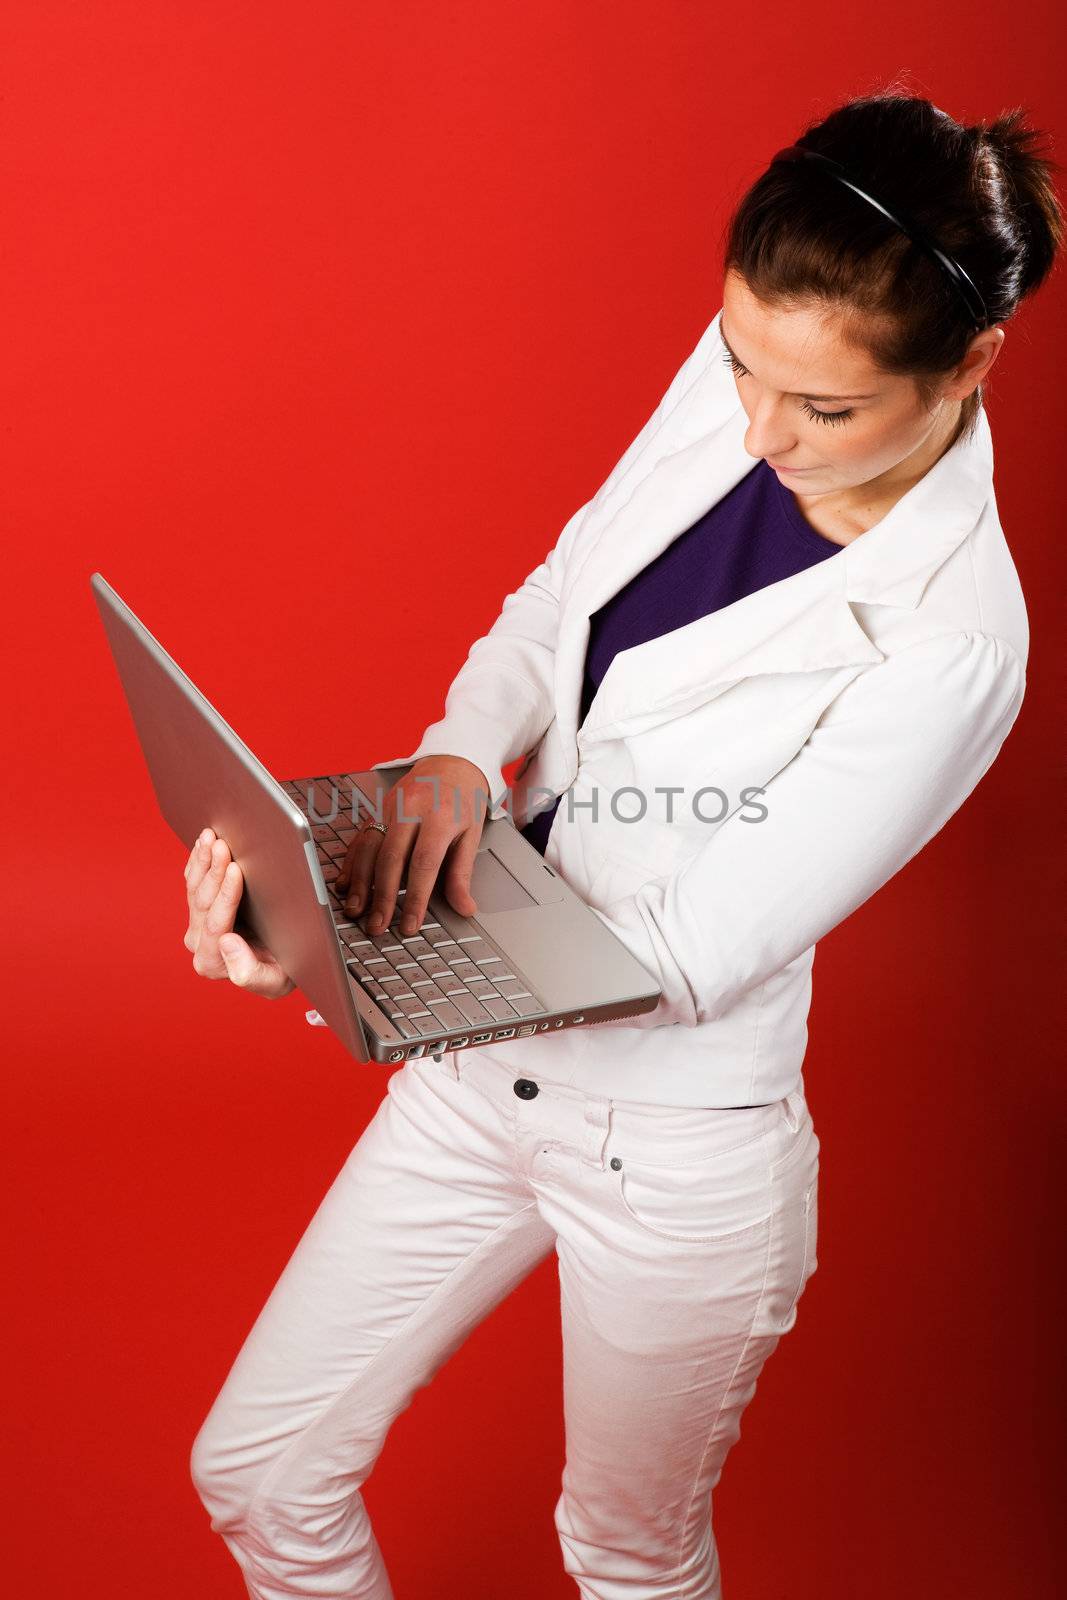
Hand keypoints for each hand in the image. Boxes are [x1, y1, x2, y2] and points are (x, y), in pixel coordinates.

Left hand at [184, 828, 295, 997]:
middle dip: (213, 870)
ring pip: (194, 888)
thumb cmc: (282, 971)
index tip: (236, 870)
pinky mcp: (200, 910)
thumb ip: (250, 973)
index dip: (225, 895)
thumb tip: (227, 942)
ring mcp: (196, 925)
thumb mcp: (276, 981)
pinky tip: (203, 844)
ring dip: (204, 860)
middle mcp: (199, 944)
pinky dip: (199, 861)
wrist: (281, 963)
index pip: (215, 924)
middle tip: (222, 844)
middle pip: (202, 902)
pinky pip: (193, 881)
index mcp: (212, 963)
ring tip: (211, 837)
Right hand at [336, 755, 491, 936]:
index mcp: (440, 816)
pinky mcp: (377, 809)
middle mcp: (411, 810)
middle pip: (391, 858)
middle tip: (378, 925)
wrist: (452, 760)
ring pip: (369, 848)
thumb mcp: (472, 834)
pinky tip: (346, 885)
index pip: (424, 864)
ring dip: (360, 883)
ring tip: (357, 911)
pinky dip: (352, 864)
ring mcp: (390, 807)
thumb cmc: (464, 798)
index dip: (414, 897)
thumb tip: (464, 908)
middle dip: (382, 896)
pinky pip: (361, 838)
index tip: (410, 923)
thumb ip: (463, 873)